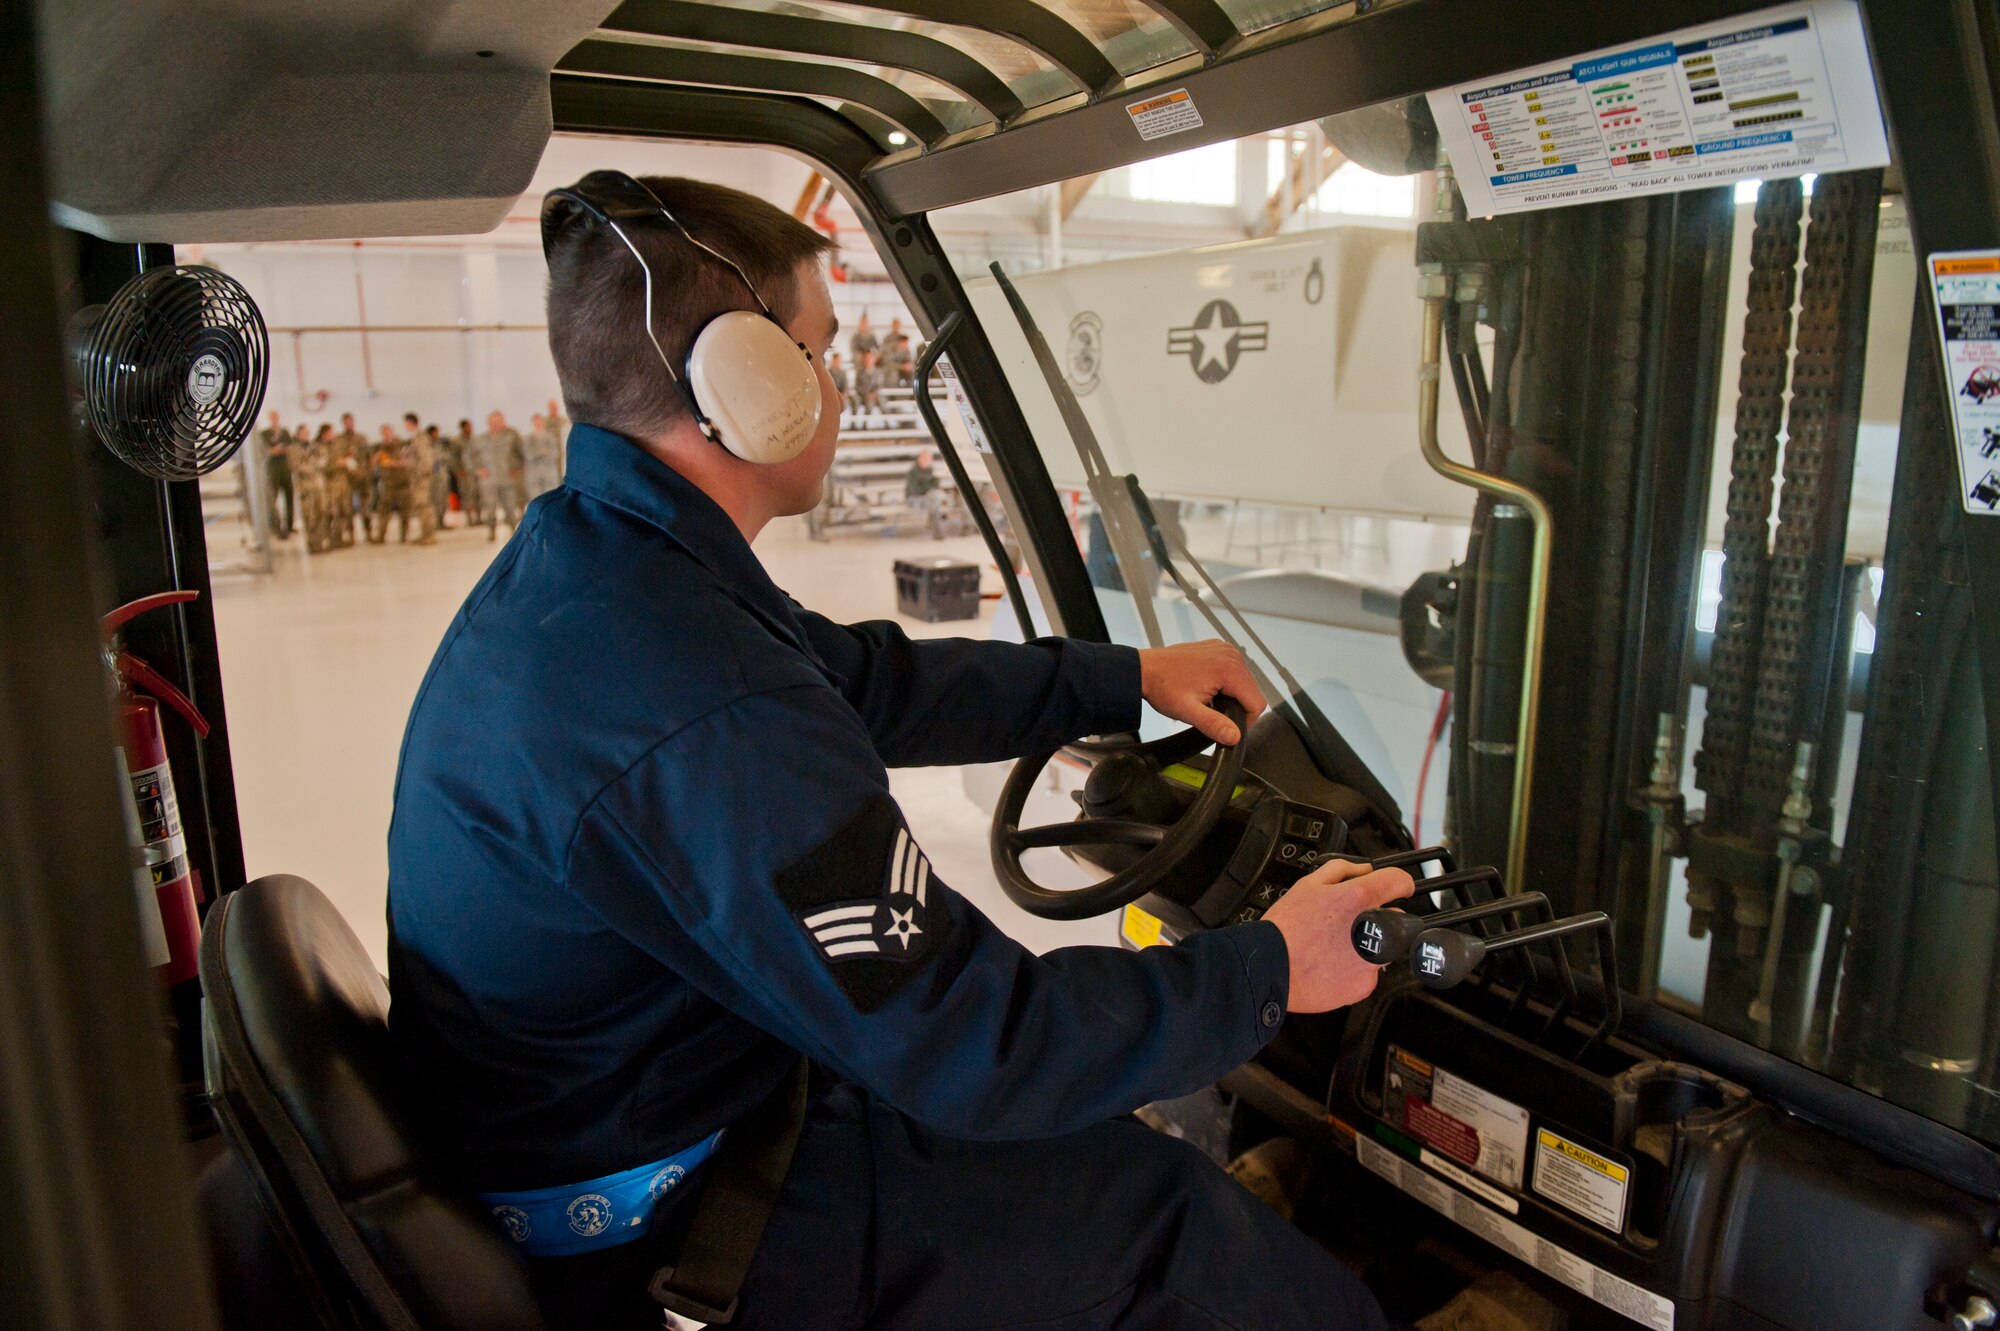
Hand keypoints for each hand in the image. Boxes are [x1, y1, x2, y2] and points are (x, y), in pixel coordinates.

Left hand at [1138, 640, 1266, 745]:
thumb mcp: (1188, 711)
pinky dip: (1225, 682)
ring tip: (1207, 699)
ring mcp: (1225, 649)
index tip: (1225, 724)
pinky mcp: (1218, 648)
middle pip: (1252, 691)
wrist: (1144, 669)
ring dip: (1231, 694)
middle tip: (1212, 712)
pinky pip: (1234, 670)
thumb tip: (1234, 737)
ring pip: (1244, 681)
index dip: (1245, 720)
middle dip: (1237, 707)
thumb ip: (1213, 725)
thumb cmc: (1162, 687)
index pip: (1257, 702)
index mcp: (1229, 669)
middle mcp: (1231, 654)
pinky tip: (1207, 687)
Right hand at [1260, 859, 1414, 1011]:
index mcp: (1359, 899)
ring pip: (1384, 949)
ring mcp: (1371, 960)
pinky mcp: (1365, 985)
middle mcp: (1372, 929)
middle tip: (1349, 924)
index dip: (1399, 883)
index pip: (1400, 882)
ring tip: (1336, 949)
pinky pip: (1369, 975)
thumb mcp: (1307, 885)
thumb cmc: (1285, 928)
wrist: (1271, 967)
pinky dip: (1356, 971)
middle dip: (1380, 918)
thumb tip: (1364, 870)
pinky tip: (1333, 966)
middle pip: (1396, 918)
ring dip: (1369, 946)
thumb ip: (1342, 870)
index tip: (1397, 888)